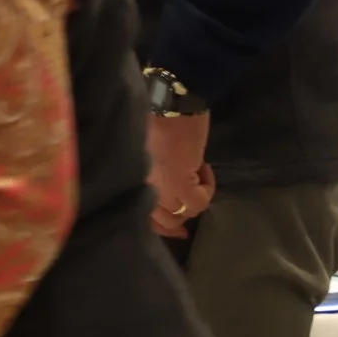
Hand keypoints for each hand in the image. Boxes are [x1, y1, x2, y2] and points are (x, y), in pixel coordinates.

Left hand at [147, 112, 214, 238]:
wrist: (169, 102)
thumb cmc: (156, 119)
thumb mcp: (148, 152)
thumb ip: (152, 173)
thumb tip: (166, 185)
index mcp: (129, 181)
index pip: (143, 217)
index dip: (162, 228)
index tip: (180, 233)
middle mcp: (141, 189)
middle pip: (164, 222)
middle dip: (181, 215)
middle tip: (194, 202)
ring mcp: (159, 189)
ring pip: (182, 214)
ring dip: (195, 200)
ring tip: (198, 175)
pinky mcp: (179, 185)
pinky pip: (198, 203)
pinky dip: (207, 189)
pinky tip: (205, 168)